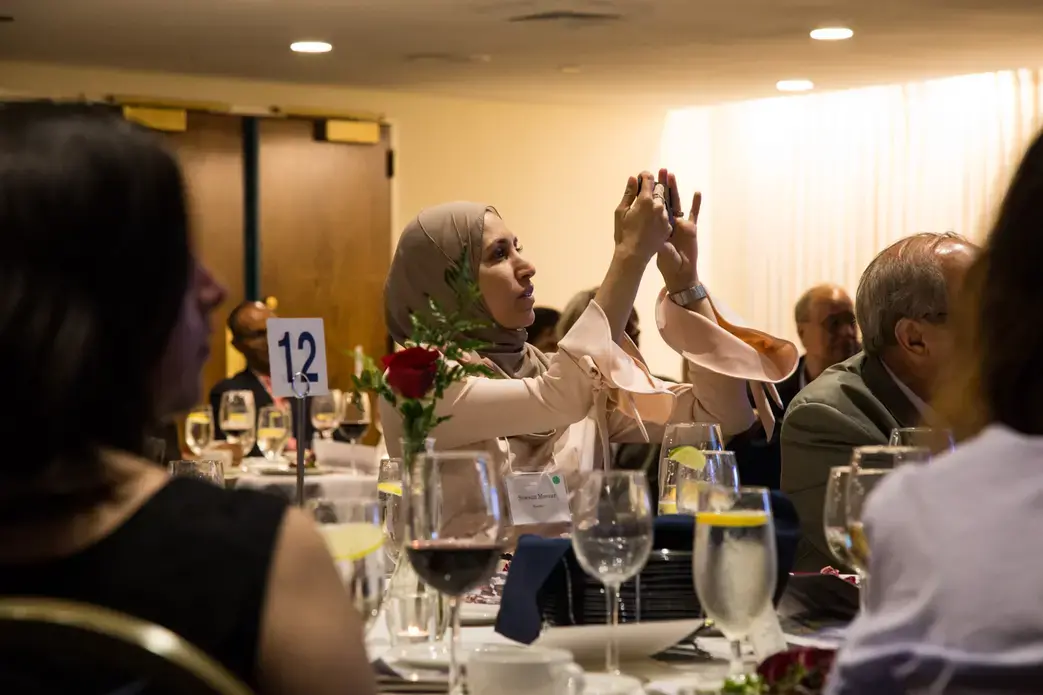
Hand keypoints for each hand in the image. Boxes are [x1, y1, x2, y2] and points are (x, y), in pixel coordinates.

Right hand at [614, 170, 672, 260]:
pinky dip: (660, 214)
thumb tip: (633, 178)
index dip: (644, 176)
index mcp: (646, 200)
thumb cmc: (623, 233)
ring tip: (648, 207)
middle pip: (659, 189)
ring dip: (657, 201)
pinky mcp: (668, 227)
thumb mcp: (621, 212)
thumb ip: (629, 193)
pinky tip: (652, 219)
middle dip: (653, 186)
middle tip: (646, 189)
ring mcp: (666, 217)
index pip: (649, 180)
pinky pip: (666, 215)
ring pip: (663, 202)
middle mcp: (659, 206)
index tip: (641, 177)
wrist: (634, 255)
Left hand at [657, 170, 700, 293]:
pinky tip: (696, 192)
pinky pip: (693, 213)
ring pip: (677, 202)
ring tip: (671, 175)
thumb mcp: (659, 250)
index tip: (646, 179)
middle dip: (663, 185)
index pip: (653, 205)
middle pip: (665, 199)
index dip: (651, 193)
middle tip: (660, 170)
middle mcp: (668, 221)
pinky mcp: (691, 228)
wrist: (680, 272)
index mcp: (658, 225)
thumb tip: (654, 233)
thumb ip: (659, 241)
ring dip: (674, 189)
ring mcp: (680, 223)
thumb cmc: (667, 263)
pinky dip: (696, 203)